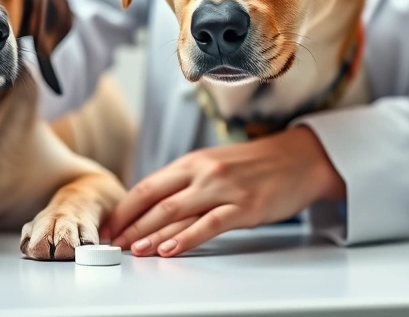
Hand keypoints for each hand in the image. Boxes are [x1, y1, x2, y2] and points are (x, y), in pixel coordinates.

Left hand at [102, 126, 345, 256]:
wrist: (301, 158)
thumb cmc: (256, 166)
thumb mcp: (215, 166)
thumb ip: (186, 183)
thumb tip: (152, 209)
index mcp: (192, 163)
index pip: (147, 187)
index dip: (124, 210)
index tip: (108, 227)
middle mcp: (203, 173)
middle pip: (155, 202)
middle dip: (130, 226)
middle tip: (111, 244)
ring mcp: (224, 189)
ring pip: (177, 213)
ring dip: (150, 234)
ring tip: (133, 250)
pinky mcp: (245, 207)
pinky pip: (209, 225)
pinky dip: (187, 238)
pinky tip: (170, 249)